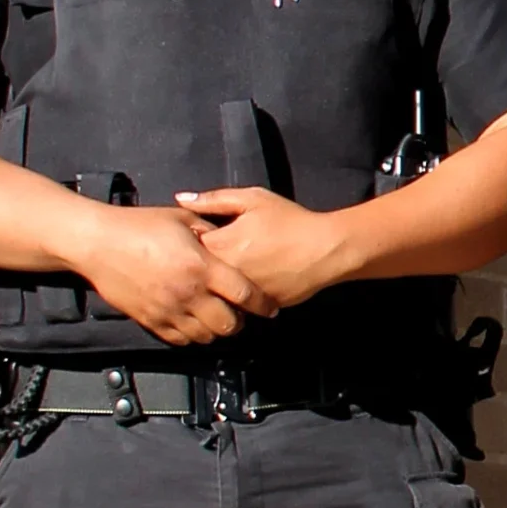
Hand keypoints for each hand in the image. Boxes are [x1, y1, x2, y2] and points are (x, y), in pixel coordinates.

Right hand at [71, 205, 274, 344]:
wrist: (97, 243)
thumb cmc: (138, 226)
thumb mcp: (181, 218)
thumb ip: (209, 229)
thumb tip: (227, 237)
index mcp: (202, 266)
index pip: (244, 294)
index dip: (261, 304)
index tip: (269, 308)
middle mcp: (188, 292)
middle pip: (228, 324)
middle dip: (240, 322)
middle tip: (241, 314)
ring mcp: (168, 310)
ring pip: (205, 336)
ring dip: (215, 330)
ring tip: (217, 319)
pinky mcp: (149, 320)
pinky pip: (179, 339)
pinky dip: (192, 335)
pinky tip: (194, 323)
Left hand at [179, 188, 352, 308]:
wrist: (326, 249)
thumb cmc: (291, 221)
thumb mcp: (253, 200)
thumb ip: (213, 199)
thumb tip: (180, 199)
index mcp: (218, 245)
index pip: (186, 247)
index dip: (191, 241)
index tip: (202, 237)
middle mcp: (224, 273)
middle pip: (198, 273)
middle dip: (202, 264)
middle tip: (223, 253)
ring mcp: (238, 294)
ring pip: (215, 292)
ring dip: (218, 283)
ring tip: (239, 268)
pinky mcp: (255, 308)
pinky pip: (237, 303)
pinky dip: (238, 295)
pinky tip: (254, 280)